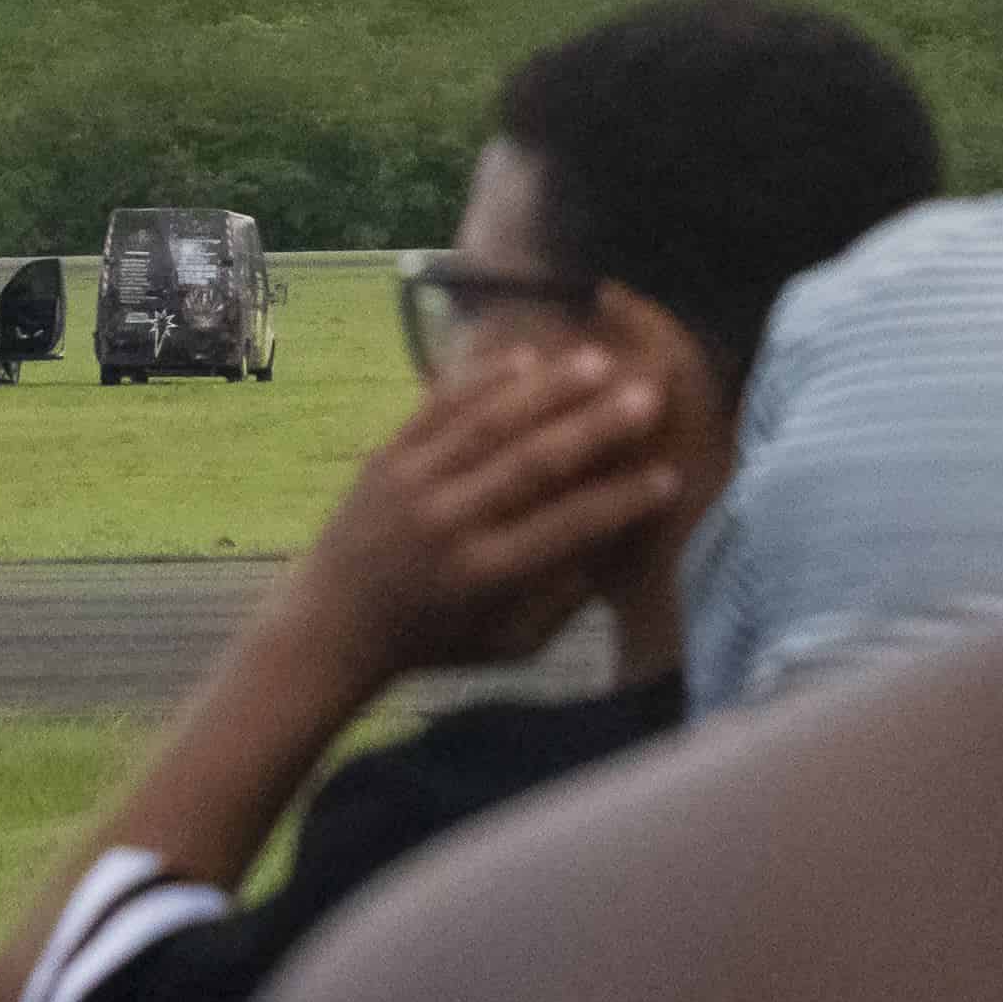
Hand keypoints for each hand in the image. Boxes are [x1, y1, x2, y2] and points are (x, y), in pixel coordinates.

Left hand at [259, 338, 683, 687]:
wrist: (333, 624)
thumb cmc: (436, 641)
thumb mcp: (507, 644)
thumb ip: (561, 599)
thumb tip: (619, 544)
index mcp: (484, 575)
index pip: (566, 527)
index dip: (621, 500)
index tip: (669, 475)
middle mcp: (449, 522)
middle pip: (532, 462)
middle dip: (596, 426)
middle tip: (648, 395)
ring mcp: (412, 482)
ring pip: (487, 422)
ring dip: (547, 389)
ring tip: (598, 361)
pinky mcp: (386, 455)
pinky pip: (438, 407)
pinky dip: (481, 380)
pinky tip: (525, 357)